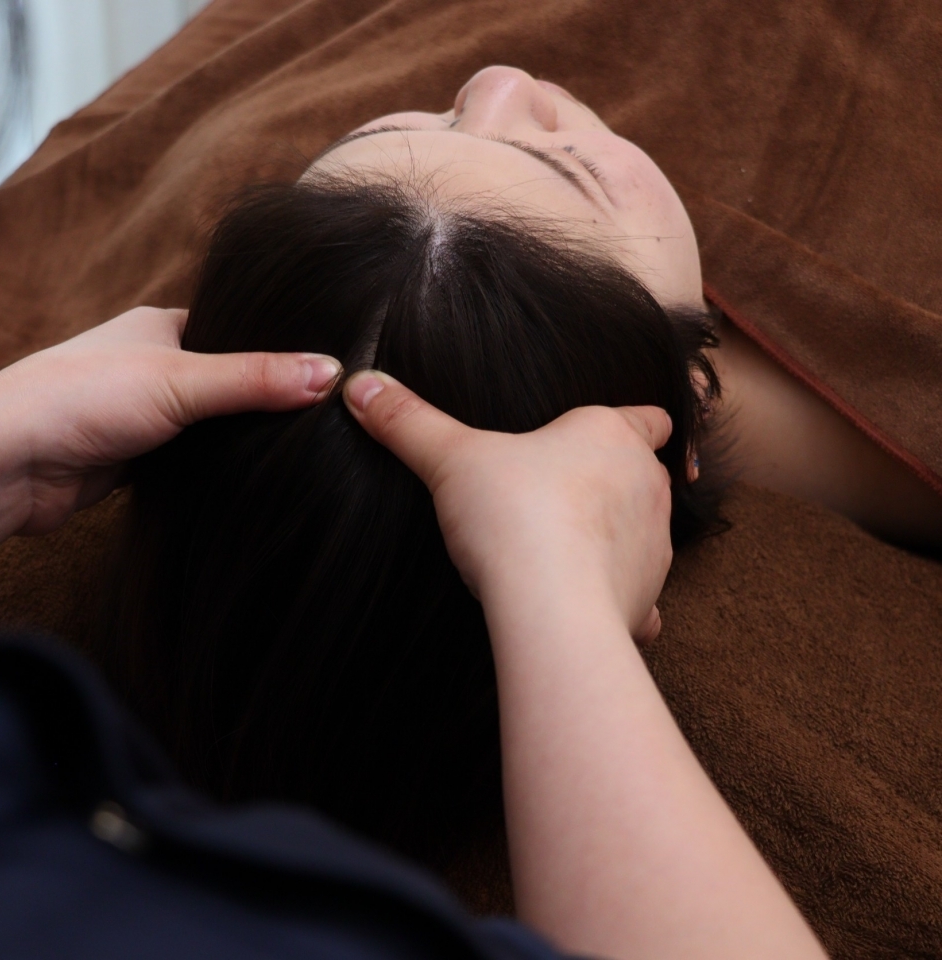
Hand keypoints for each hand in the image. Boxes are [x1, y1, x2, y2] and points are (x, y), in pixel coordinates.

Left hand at [0, 307, 340, 533]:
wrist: (9, 464)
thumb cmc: (79, 399)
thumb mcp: (182, 380)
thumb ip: (256, 379)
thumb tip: (330, 372)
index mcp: (160, 326)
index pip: (236, 330)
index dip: (277, 349)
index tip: (327, 371)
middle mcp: (151, 366)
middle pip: (225, 383)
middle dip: (260, 402)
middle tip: (323, 419)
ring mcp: (142, 417)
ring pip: (206, 428)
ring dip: (233, 441)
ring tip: (299, 451)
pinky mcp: (134, 463)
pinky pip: (188, 464)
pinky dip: (211, 471)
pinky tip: (249, 481)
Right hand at [343, 370, 672, 642]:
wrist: (550, 607)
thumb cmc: (514, 517)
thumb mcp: (449, 459)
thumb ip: (407, 421)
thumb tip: (360, 386)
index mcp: (610, 436)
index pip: (648, 417)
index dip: (632, 423)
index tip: (607, 435)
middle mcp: (646, 485)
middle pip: (643, 475)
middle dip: (611, 484)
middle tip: (560, 494)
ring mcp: (653, 545)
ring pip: (644, 534)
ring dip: (613, 540)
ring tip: (563, 549)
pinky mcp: (645, 599)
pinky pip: (639, 597)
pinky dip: (619, 598)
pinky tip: (583, 601)